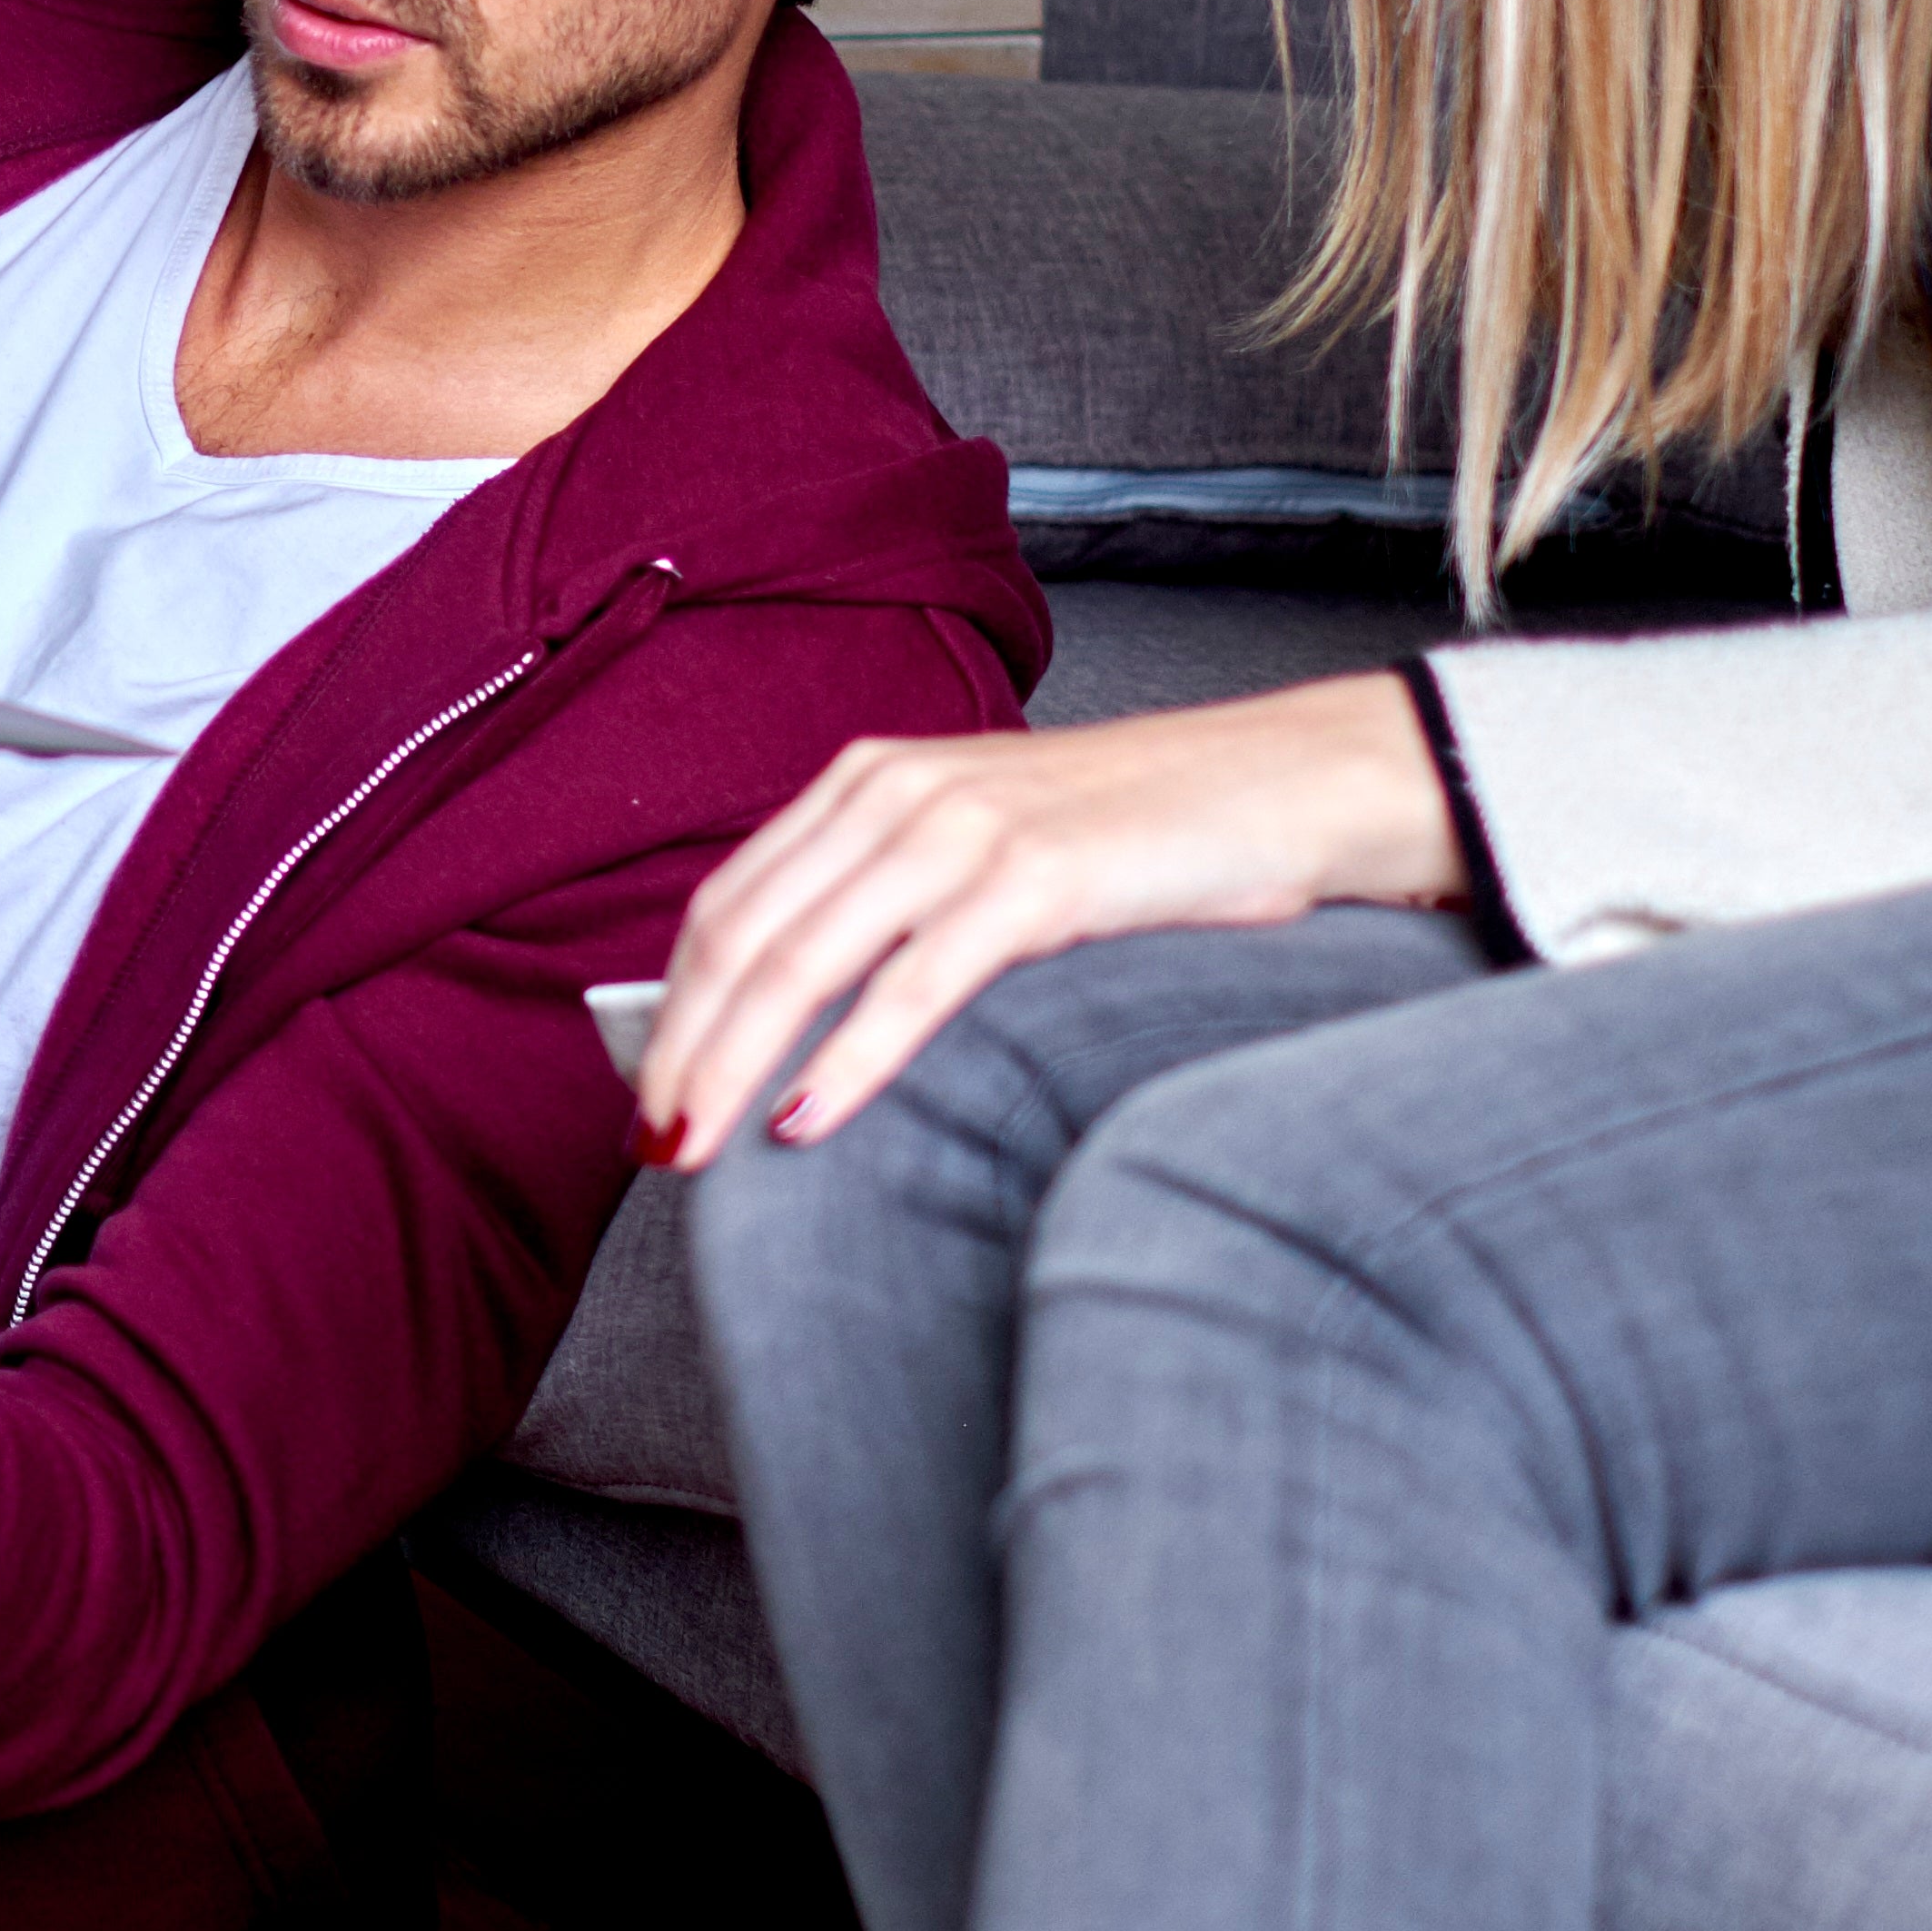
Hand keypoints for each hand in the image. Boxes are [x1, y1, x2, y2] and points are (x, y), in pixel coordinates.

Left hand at [634, 671, 1458, 1170]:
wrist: (1284, 785)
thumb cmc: (1135, 837)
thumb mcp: (984, 848)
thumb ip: (889, 900)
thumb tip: (794, 1012)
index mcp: (867, 782)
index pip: (727, 903)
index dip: (672, 1004)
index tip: (647, 1095)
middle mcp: (895, 793)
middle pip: (744, 939)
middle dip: (682, 1051)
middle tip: (653, 1147)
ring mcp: (964, 831)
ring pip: (804, 962)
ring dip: (735, 1065)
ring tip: (699, 1149)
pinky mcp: (1035, 879)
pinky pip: (915, 984)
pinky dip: (850, 1060)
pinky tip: (806, 1120)